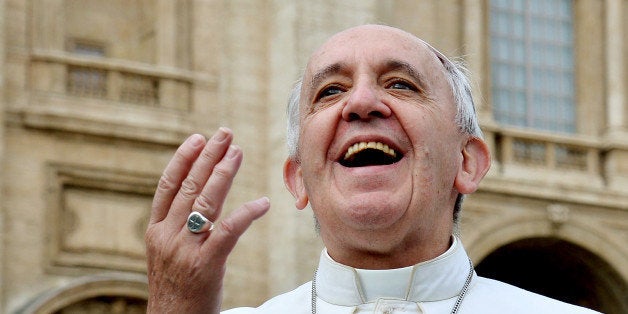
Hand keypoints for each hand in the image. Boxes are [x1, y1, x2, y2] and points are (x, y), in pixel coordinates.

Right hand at [145, 127, 269, 313]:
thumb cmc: (175, 290)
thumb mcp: (166, 255)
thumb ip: (177, 228)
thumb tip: (196, 200)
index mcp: (155, 231)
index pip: (167, 185)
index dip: (183, 158)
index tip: (198, 138)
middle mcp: (166, 236)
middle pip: (188, 186)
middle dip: (208, 156)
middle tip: (225, 133)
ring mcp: (184, 250)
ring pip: (205, 201)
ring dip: (224, 173)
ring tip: (238, 152)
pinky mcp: (206, 265)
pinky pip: (228, 231)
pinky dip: (247, 213)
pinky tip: (262, 203)